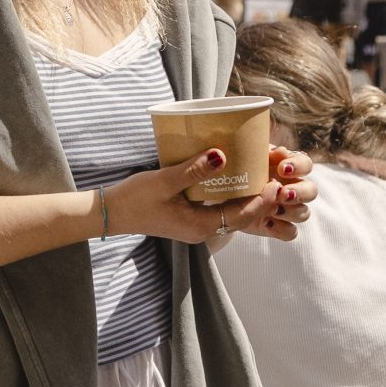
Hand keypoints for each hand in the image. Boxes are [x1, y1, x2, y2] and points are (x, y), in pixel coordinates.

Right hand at [107, 148, 313, 244]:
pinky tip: (234, 181)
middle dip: (261, 200)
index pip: (242, 216)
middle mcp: (202, 231)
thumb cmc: (134, 198)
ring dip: (248, 198)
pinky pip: (219, 211)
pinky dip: (231, 198)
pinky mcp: (189, 219)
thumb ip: (194, 169)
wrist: (110, 213)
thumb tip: (222, 155)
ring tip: (260, 177)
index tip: (275, 181)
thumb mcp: (164, 181)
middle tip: (274, 176)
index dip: (262, 200)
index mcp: (200, 227)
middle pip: (241, 217)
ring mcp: (195, 226)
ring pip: (231, 215)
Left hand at [233, 144, 316, 242]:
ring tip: (272, 210)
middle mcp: (290, 188)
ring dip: (291, 212)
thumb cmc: (235, 170)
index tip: (282, 169)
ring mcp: (285, 209)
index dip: (299, 166)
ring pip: (304, 213)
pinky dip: (281, 229)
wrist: (218, 197)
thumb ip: (260, 151)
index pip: (305, 164)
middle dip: (299, 193)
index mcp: (286, 167)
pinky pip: (291, 232)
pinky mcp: (277, 227)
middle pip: (312, 191)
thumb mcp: (244, 158)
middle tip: (281, 193)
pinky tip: (266, 223)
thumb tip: (281, 151)